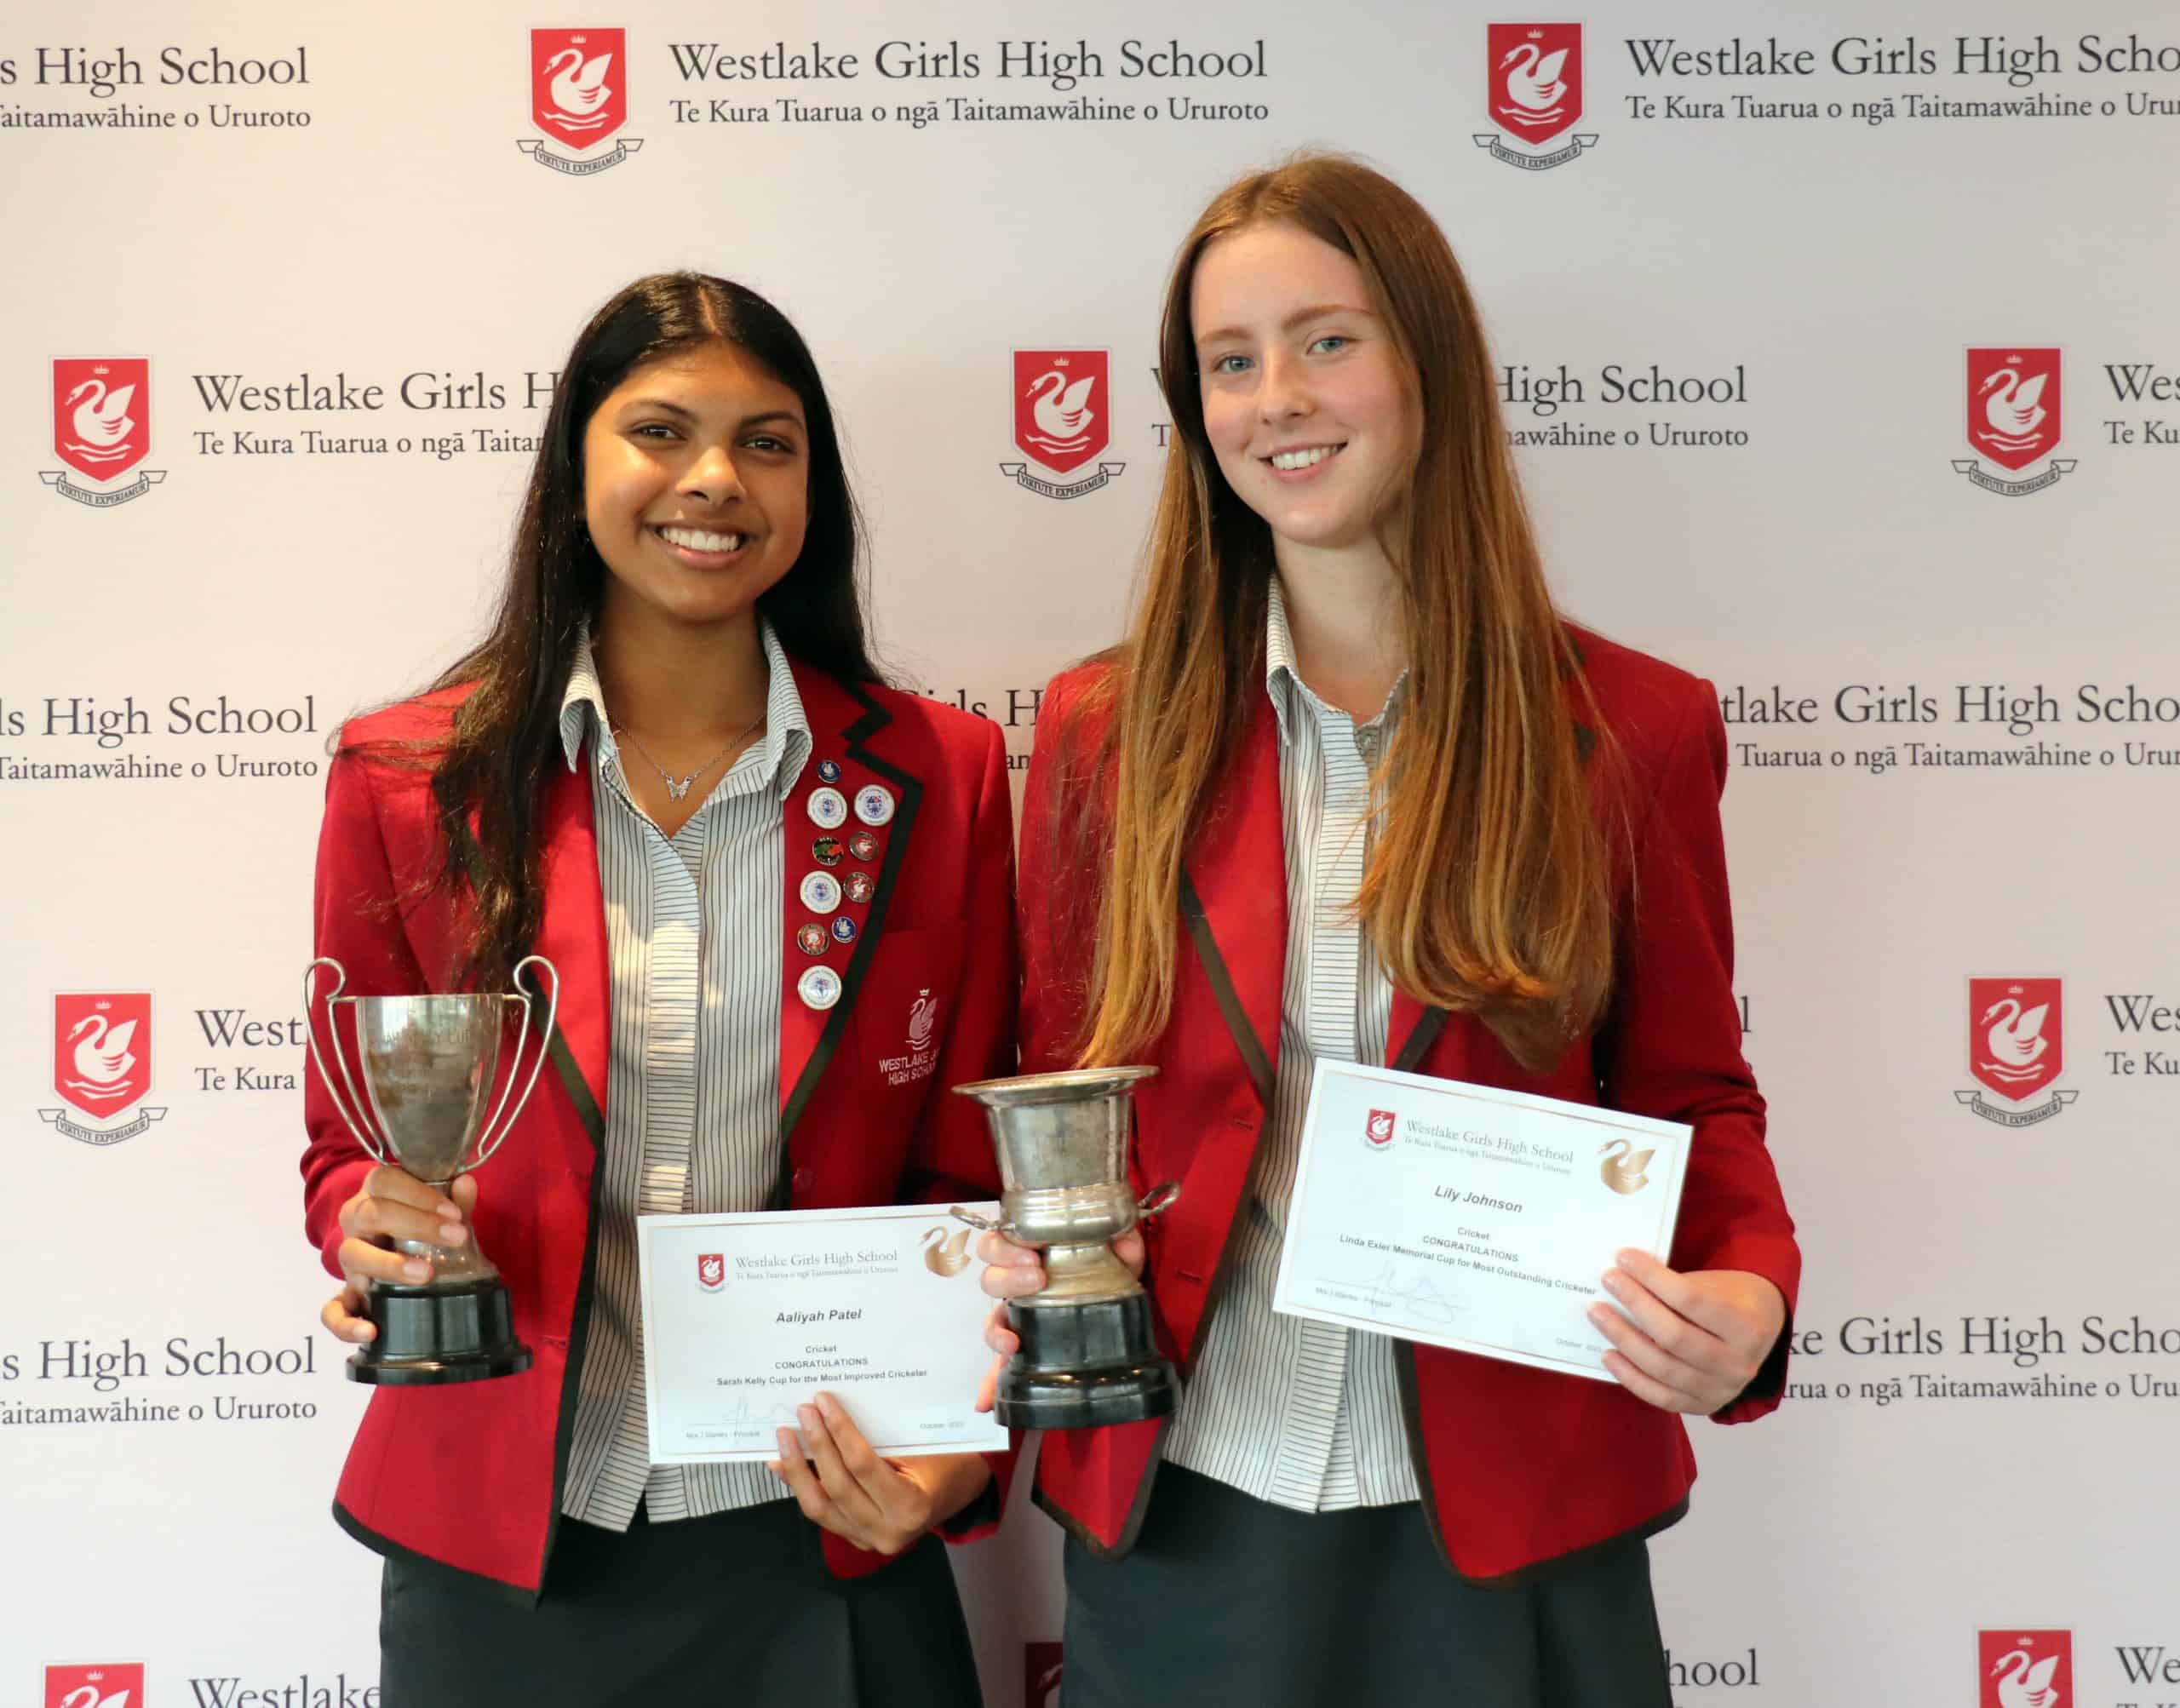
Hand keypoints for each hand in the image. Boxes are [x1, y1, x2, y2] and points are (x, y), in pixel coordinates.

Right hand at [318, 1168, 475, 1344]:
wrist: (395, 1263)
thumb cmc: (420, 1230)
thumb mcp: (438, 1216)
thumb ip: (454, 1202)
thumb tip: (466, 1183)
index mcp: (375, 1195)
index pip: (384, 1180)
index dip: (419, 1193)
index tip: (454, 1213)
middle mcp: (354, 1223)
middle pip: (372, 1213)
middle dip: (417, 1224)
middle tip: (456, 1237)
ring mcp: (348, 1260)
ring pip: (353, 1254)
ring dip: (389, 1264)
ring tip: (426, 1274)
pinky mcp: (345, 1296)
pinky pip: (332, 1311)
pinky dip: (346, 1324)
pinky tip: (371, 1332)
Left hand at [768, 1393, 990, 1554]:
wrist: (958, 1495)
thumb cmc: (948, 1462)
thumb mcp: (924, 1446)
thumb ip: (881, 1439)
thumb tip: (833, 1412)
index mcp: (910, 1507)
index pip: (862, 1465)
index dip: (839, 1431)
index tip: (823, 1401)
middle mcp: (886, 1532)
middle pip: (837, 1486)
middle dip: (816, 1445)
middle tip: (803, 1411)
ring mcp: (867, 1540)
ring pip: (819, 1507)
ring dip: (797, 1470)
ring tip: (783, 1438)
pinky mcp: (854, 1538)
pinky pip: (821, 1512)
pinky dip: (801, 1485)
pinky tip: (783, 1464)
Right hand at [971, 1227, 1144, 1412]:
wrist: (1118, 1300)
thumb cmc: (1108, 1268)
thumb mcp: (1120, 1252)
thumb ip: (1124, 1242)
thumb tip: (1125, 1242)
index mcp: (1031, 1255)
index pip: (998, 1244)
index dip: (1006, 1248)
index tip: (1033, 1256)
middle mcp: (1017, 1285)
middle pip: (990, 1278)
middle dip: (1008, 1278)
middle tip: (1037, 1280)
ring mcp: (1018, 1319)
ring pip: (991, 1320)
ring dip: (997, 1332)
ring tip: (1014, 1344)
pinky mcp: (1023, 1350)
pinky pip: (998, 1367)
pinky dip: (990, 1384)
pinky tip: (986, 1401)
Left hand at [1589, 1251, 1785, 1415]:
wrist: (1763, 1332)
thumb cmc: (1731, 1300)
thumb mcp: (1716, 1285)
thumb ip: (1676, 1287)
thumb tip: (1625, 1279)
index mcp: (1746, 1327)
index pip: (1690, 1299)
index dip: (1652, 1277)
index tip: (1624, 1258)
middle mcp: (1738, 1364)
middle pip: (1673, 1336)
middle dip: (1635, 1305)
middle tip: (1608, 1280)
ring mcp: (1722, 1390)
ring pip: (1662, 1368)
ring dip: (1623, 1338)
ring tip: (1598, 1313)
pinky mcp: (1703, 1406)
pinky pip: (1660, 1397)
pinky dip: (1630, 1376)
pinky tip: (1608, 1353)